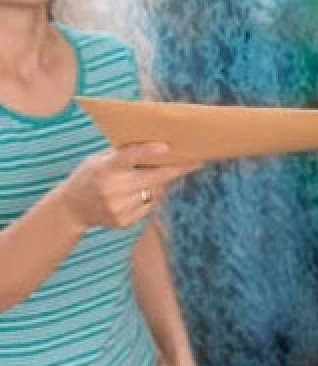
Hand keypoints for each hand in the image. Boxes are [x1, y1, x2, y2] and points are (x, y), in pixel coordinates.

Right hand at [58, 143, 203, 231]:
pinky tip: (143, 192)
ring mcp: (119, 208)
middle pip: (153, 178)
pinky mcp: (125, 221)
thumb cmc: (90, 175)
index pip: (128, 157)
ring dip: (163, 183)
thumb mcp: (99, 159)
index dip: (147, 151)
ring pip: (155, 193)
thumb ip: (124, 153)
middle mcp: (112, 190)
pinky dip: (153, 197)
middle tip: (197, 161)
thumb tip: (159, 143)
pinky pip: (150, 206)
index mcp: (104, 169)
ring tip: (160, 175)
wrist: (71, 209)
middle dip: (177, 169)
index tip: (167, 146)